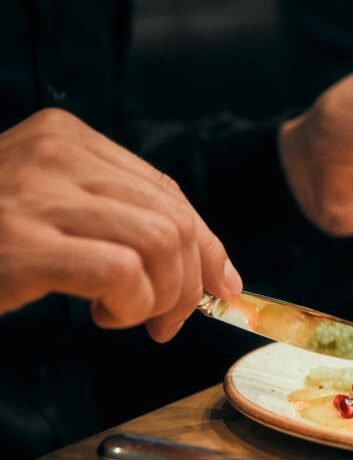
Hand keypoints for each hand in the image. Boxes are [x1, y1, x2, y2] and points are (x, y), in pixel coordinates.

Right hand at [0, 109, 241, 339]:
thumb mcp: (51, 211)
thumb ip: (120, 221)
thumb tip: (215, 270)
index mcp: (64, 138)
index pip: (167, 192)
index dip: (207, 246)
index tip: (221, 285)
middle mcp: (54, 154)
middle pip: (173, 219)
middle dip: (189, 282)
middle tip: (168, 320)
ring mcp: (37, 194)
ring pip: (161, 243)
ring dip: (162, 298)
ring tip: (129, 316)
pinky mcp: (24, 243)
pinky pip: (124, 272)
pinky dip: (133, 304)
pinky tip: (105, 315)